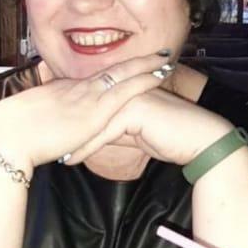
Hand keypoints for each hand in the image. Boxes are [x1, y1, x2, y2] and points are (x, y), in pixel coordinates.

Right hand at [0, 53, 173, 170]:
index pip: (94, 79)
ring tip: (166, 60)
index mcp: (61, 91)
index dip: (114, 72)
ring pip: (123, 74)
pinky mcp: (95, 110)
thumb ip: (47, 125)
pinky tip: (160, 75)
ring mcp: (87, 97)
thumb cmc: (12, 135)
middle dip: (136, 62)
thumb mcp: (32, 125)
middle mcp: (76, 88)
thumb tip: (55, 132)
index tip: (127, 68)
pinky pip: (126, 89)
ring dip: (146, 67)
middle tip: (157, 53)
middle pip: (112, 70)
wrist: (8, 136)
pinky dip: (145, 80)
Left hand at [66, 88, 234, 165]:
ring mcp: (129, 97)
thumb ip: (118, 128)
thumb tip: (99, 135)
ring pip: (93, 121)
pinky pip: (104, 133)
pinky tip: (72, 160)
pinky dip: (86, 148)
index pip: (93, 102)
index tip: (56, 135)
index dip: (74, 120)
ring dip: (74, 140)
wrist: (200, 139)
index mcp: (125, 88)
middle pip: (89, 109)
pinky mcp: (134, 112)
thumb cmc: (172, 136)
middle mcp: (125, 88)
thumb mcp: (137, 131)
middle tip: (47, 144)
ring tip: (57, 155)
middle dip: (67, 128)